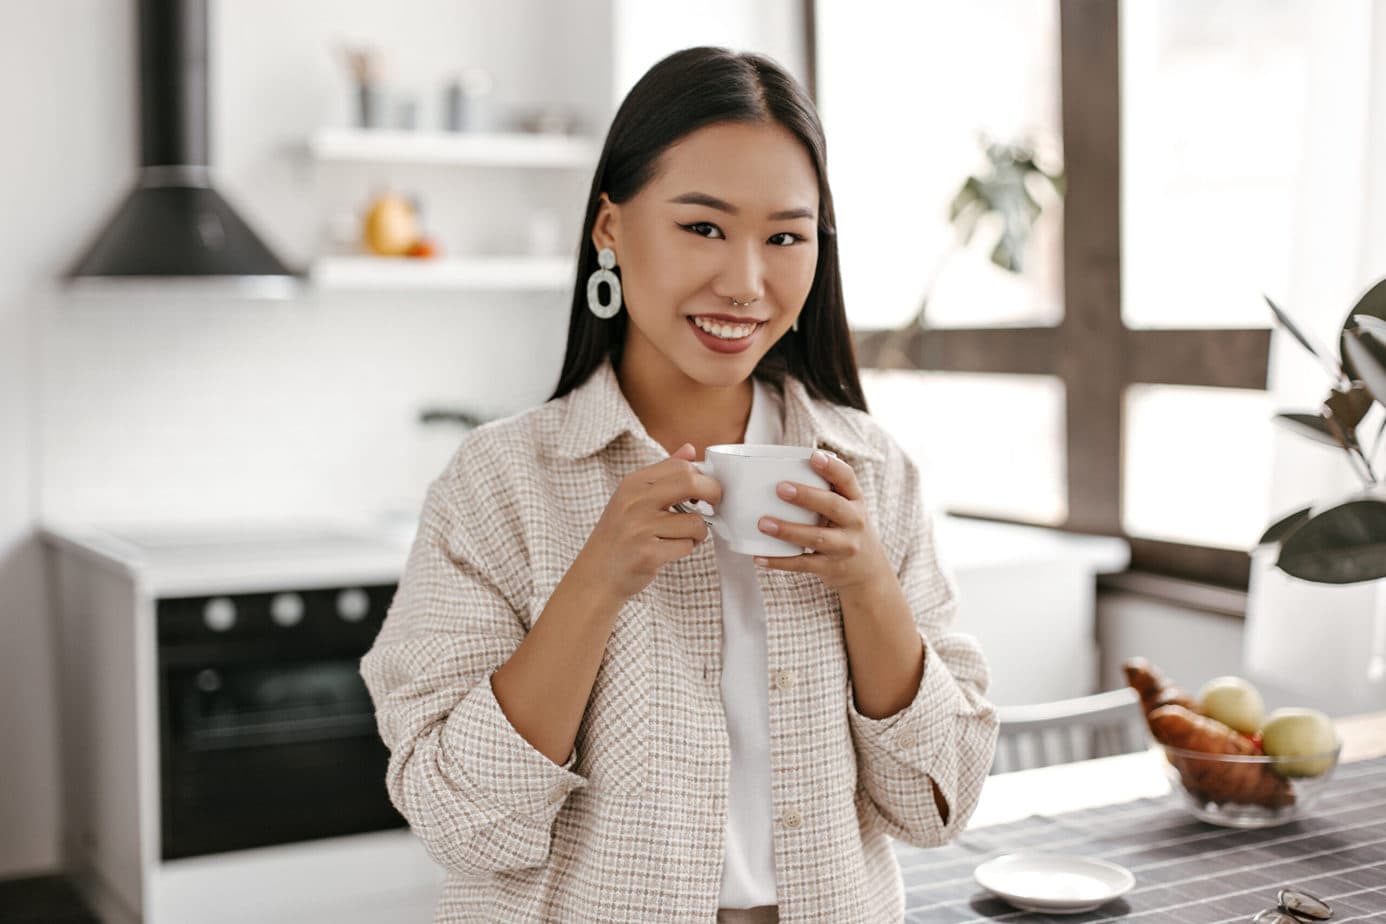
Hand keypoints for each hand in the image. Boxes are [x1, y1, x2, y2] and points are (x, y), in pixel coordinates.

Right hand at [575, 443, 721, 602]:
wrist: (596, 573)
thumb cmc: (620, 535)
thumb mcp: (633, 497)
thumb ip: (664, 473)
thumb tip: (690, 449)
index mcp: (633, 483)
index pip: (680, 466)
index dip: (703, 476)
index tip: (706, 489)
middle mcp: (635, 501)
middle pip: (691, 483)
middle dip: (712, 494)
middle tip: (713, 506)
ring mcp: (640, 527)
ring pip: (695, 522)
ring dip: (697, 533)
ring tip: (682, 537)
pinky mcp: (647, 553)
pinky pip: (686, 546)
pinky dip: (685, 550)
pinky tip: (669, 551)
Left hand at [753, 450, 891, 593]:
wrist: (869, 572)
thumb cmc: (847, 529)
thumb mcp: (847, 507)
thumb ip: (825, 490)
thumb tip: (779, 470)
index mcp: (855, 500)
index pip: (848, 478)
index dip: (832, 467)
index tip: (814, 456)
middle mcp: (854, 521)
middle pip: (833, 506)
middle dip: (807, 496)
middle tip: (780, 488)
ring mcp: (844, 546)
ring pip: (817, 537)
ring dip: (788, 530)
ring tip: (763, 523)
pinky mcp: (832, 567)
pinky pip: (804, 564)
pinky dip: (781, 561)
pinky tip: (760, 557)